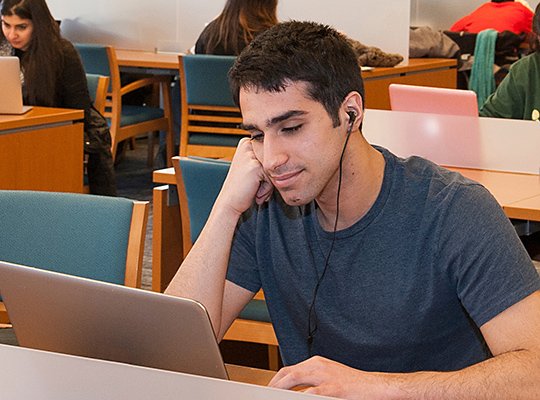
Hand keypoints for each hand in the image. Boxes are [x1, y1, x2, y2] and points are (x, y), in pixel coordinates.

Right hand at [216, 138, 273, 215]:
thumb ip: (265, 160)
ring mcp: (251, 155)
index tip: (257, 181)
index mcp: (245, 143)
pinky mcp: (255, 166)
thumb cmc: (242, 187)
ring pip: (273, 169)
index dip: (266, 171)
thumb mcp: (252, 168)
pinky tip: (256, 193)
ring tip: (257, 192)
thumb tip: (286, 158)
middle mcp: (247, 146)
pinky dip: (267, 188)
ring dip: (268, 184)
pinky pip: (271, 177)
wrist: (229, 202)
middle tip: (258, 189)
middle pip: (272, 161)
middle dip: (268, 178)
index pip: (269, 155)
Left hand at [269, 356, 397, 399]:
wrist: (375, 386)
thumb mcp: (329, 377)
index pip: (289, 370)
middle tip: (267, 394)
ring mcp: (325, 376)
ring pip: (294, 379)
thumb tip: (295, 391)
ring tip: (273, 397)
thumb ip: (312, 380)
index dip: (277, 380)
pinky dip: (299, 398)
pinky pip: (310, 394)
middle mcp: (319, 366)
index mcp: (317, 362)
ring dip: (281, 390)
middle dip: (274, 385)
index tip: (270, 389)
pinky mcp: (333, 388)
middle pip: (288, 373)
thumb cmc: (353, 384)